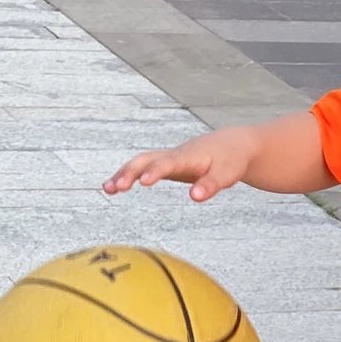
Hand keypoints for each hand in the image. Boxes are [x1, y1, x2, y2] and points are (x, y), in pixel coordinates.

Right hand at [103, 127, 255, 201]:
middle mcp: (174, 155)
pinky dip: (129, 175)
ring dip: (124, 173)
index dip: (155, 172)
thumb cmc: (231, 160)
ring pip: (141, 161)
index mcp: (188, 157)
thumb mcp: (227, 175)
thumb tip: (194, 197)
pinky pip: (144, 166)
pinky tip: (115, 187)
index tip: (142, 183)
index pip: (168, 163)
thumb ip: (210, 185)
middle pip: (147, 160)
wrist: (232, 145)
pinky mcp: (167, 163)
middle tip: (115, 187)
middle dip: (130, 172)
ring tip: (108, 189)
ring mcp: (169, 158)